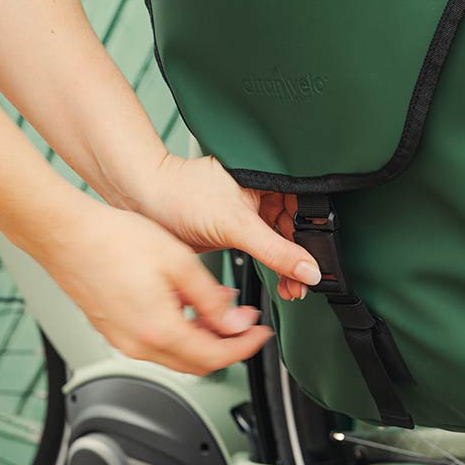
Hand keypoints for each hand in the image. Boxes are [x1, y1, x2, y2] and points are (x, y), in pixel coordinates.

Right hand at [20, 196, 271, 373]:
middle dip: (227, 345)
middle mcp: (138, 345)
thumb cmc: (112, 241)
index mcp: (159, 331)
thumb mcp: (179, 262)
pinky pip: (154, 342)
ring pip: (175, 354)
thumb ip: (210, 299)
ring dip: (203, 337)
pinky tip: (185, 305)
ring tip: (218, 308)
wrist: (66, 234)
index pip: (216, 357)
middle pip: (196, 363)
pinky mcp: (112, 330)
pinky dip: (178, 331)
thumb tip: (233, 322)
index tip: (260, 334)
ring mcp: (122, 340)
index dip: (245, 347)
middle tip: (244, 321)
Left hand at [136, 154, 321, 300]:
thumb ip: (277, 251)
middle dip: (302, 258)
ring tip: (290, 287)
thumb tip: (309, 268)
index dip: (317, 237)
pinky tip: (275, 279)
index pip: (308, 209)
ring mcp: (250, 213)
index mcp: (272, 178)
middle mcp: (264, 193)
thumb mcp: (237, 225)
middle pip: (297, 229)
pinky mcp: (236, 231)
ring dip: (286, 266)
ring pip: (280, 242)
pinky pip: (263, 250)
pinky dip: (271, 266)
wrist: (143, 203)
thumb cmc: (181, 194)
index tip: (321, 264)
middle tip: (303, 283)